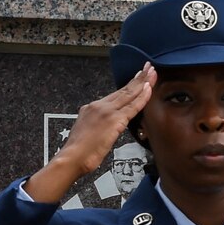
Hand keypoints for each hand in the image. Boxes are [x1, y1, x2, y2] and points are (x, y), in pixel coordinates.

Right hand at [24, 63, 154, 203]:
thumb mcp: (87, 132)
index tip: (138, 76)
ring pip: (129, 94)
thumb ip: (98, 125)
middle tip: (148, 67)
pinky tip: (149, 88)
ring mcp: (107, 112)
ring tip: (152, 72)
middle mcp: (99, 106)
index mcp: (92, 108)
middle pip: (123, 90)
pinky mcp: (113, 121)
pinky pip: (132, 107)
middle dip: (138, 78)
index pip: (116, 95)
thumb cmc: (78, 152)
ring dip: (143, 82)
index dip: (129, 85)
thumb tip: (106, 127)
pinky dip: (142, 97)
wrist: (71, 157)